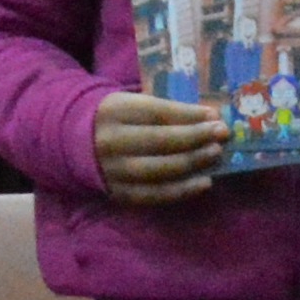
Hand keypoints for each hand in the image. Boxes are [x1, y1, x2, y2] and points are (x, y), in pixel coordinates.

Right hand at [92, 89, 227, 203]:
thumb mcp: (135, 104)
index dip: (189, 116)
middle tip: (222, 135)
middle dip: (196, 138)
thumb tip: (211, 117)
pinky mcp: (119, 193)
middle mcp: (111, 141)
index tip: (216, 116)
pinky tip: (205, 182)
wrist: (77, 143)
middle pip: (160, 141)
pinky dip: (183, 190)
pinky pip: (155, 195)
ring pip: (160, 170)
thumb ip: (169, 110)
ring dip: (193, 162)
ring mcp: (114, 170)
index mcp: (116, 112)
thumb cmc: (120, 119)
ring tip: (215, 154)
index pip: (158, 113)